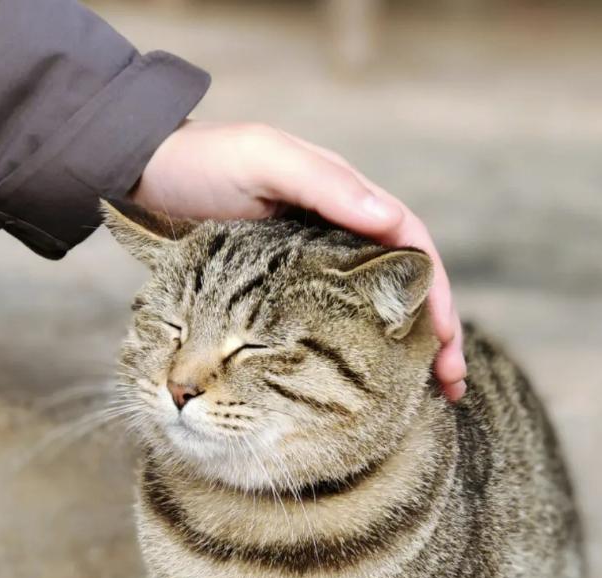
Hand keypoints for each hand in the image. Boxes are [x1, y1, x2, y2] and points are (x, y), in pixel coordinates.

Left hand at [133, 121, 465, 400]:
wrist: (148, 175)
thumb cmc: (205, 162)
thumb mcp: (263, 158)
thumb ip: (323, 183)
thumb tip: (388, 219)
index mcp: (346, 199)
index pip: (411, 246)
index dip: (435, 292)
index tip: (446, 339)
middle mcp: (342, 233)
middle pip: (406, 285)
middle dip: (437, 333)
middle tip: (452, 384)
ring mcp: (316, 265)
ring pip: (378, 308)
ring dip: (409, 350)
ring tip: (429, 395)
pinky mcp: (287, 292)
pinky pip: (338, 322)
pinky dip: (364, 353)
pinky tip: (374, 384)